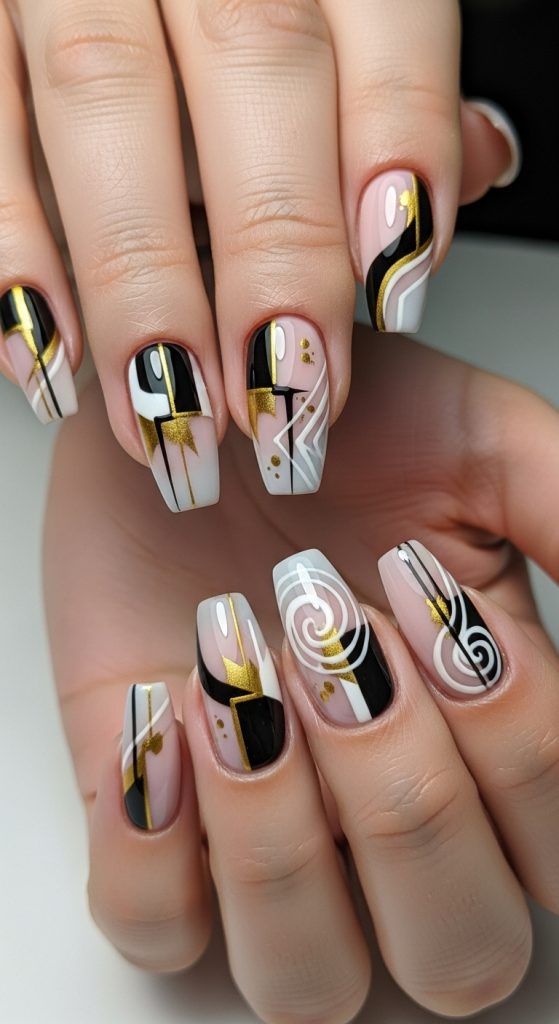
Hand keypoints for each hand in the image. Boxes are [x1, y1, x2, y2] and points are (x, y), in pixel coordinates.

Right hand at [1, 0, 517, 503]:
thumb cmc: (240, 15)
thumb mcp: (339, 24)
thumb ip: (398, 89)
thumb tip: (478, 157)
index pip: (378, 14)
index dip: (398, 147)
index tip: (397, 291)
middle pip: (249, 60)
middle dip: (274, 248)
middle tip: (287, 395)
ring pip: (103, 97)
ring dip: (141, 283)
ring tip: (180, 415)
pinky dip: (15, 254)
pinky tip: (56, 358)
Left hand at [45, 329, 558, 1021]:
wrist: (192, 406)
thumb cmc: (337, 431)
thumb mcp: (478, 446)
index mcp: (484, 740)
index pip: (553, 849)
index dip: (511, 740)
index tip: (420, 587)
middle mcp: (384, 812)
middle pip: (455, 948)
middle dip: (402, 794)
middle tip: (333, 634)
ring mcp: (264, 829)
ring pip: (308, 979)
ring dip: (280, 836)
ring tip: (234, 671)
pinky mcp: (149, 820)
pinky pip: (156, 929)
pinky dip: (154, 846)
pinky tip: (165, 705)